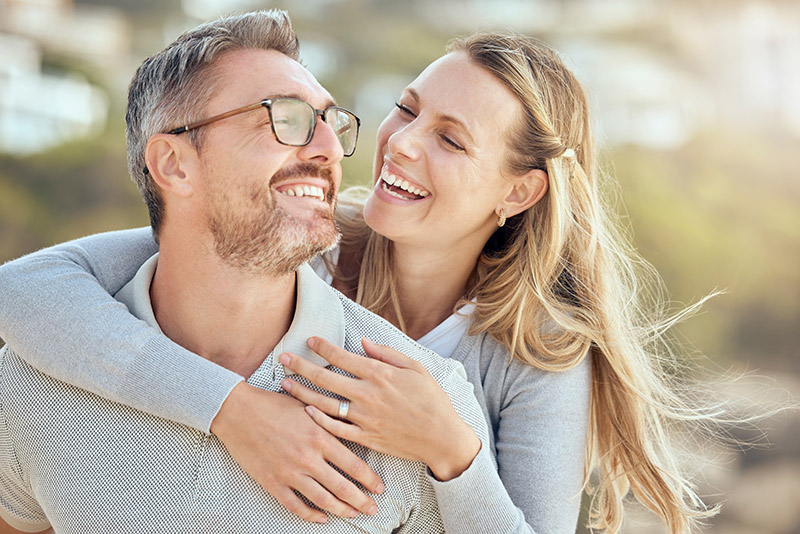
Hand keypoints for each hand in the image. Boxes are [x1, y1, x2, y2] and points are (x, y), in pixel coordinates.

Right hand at [210, 382, 384, 522]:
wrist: (238, 411)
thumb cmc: (274, 405)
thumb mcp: (308, 408)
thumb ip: (329, 422)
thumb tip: (353, 429)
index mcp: (320, 436)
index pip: (354, 464)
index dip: (370, 479)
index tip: (380, 488)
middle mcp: (308, 457)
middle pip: (342, 487)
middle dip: (361, 500)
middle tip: (373, 508)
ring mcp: (290, 472)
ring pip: (322, 500)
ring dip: (341, 510)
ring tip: (353, 514)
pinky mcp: (272, 482)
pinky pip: (295, 505)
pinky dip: (310, 514)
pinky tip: (321, 517)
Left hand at [280, 337, 480, 480]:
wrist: (441, 437)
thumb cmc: (432, 399)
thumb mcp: (415, 368)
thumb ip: (387, 353)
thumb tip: (363, 342)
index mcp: (379, 374)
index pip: (342, 356)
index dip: (322, 347)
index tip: (308, 340)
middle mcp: (367, 395)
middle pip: (325, 378)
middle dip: (300, 365)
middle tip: (283, 357)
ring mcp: (364, 418)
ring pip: (323, 403)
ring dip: (301, 392)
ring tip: (285, 383)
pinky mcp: (365, 437)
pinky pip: (335, 428)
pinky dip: (318, 419)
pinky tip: (305, 410)